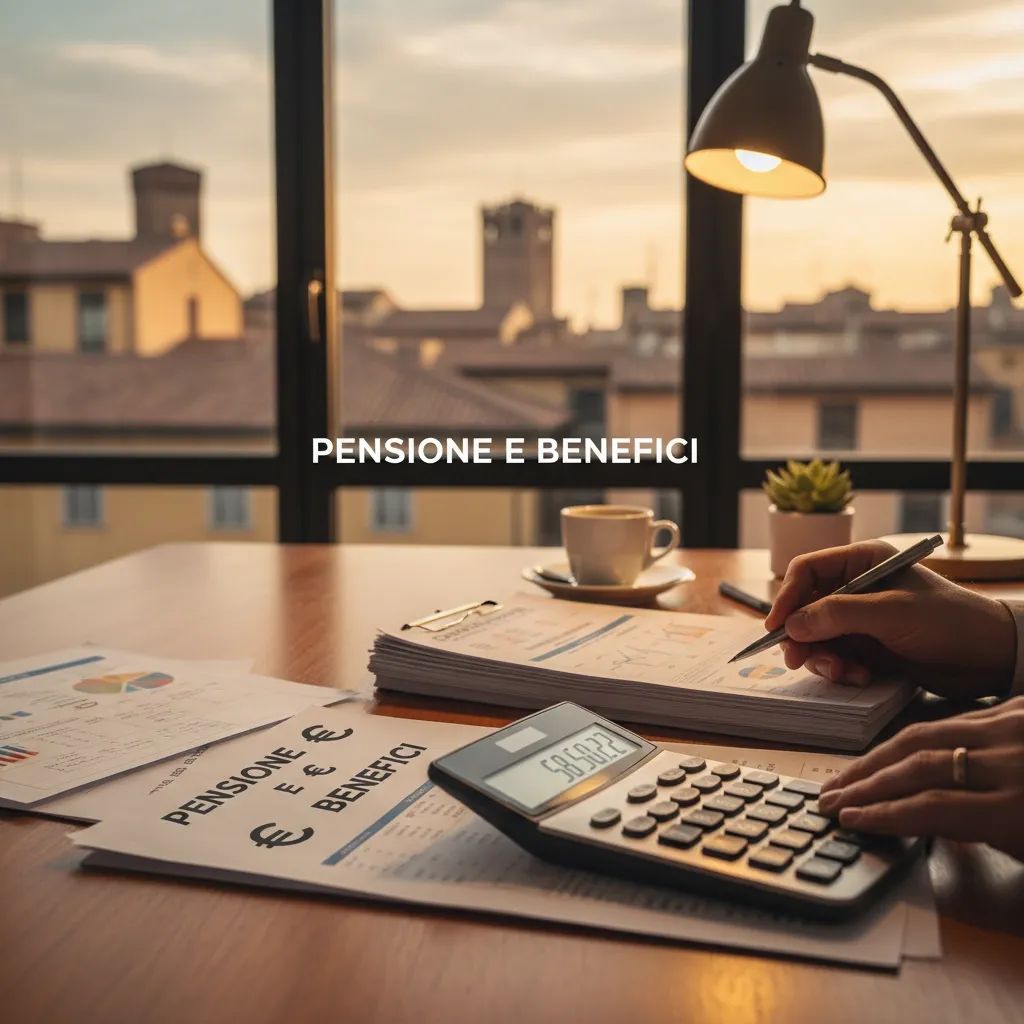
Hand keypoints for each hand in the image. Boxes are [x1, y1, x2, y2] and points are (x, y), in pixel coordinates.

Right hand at [764, 540, 1016, 699]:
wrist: (991, 657)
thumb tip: (791, 625)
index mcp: (862, 562)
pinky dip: (840, 669)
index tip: (776, 626)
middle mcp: (856, 587)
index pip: (807, 570)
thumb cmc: (949, 621)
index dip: (787, 596)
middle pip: (805, 607)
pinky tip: (861, 677)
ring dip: (823, 657)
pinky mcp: (867, 646)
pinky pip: (834, 656)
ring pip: (816, 636)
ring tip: (845, 672)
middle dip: (802, 635)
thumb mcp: (891, 614)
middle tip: (798, 659)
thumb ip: (838, 615)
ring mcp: (860, 619)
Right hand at [818, 699, 1023, 861]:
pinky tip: (890, 751)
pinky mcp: (1016, 707)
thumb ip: (980, 832)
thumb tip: (917, 817)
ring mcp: (1012, 726)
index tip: (850, 820)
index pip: (933, 808)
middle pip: (919, 767)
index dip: (884, 814)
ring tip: (847, 774)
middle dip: (867, 784)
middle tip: (831, 797)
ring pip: (924, 735)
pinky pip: (950, 718)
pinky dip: (914, 736)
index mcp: (1020, 809)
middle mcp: (1012, 760)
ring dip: (878, 756)